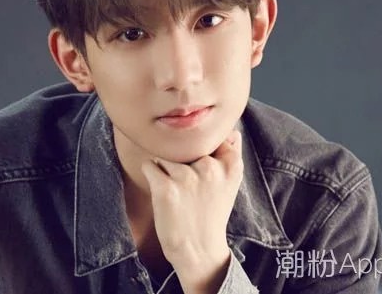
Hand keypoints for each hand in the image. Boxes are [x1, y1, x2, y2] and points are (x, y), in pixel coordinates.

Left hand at [140, 130, 243, 293]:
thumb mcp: (230, 183)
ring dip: (165, 169)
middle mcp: (210, 167)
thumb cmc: (211, 213)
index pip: (209, 137)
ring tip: (177, 191)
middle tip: (188, 186)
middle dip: (181, 159)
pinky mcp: (165, 187)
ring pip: (165, 155)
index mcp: (230, 165)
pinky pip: (149, 165)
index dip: (199, 149)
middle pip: (184, 145)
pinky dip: (151, 175)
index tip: (200, 167)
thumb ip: (231, 154)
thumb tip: (232, 130)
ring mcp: (186, 177)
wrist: (199, 249)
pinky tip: (163, 192)